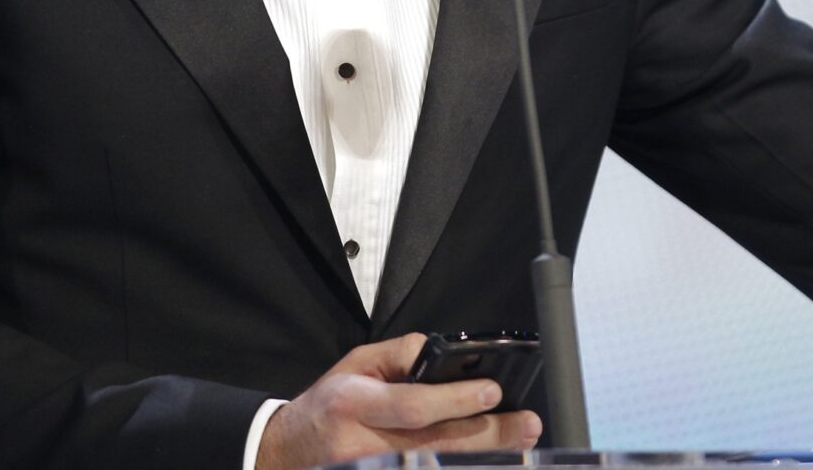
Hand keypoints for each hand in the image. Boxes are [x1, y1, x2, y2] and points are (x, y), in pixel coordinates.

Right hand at [254, 334, 541, 469]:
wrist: (287, 452)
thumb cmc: (328, 404)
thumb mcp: (356, 364)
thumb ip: (400, 354)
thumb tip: (441, 354)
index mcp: (353, 404)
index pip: (412, 406)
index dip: (455, 401)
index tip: (492, 391)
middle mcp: (362, 446)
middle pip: (435, 446)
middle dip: (487, 436)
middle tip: (526, 425)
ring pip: (434, 468)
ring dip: (483, 459)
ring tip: (520, 445)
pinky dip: (455, 469)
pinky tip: (486, 463)